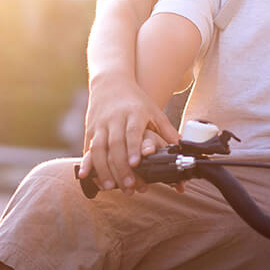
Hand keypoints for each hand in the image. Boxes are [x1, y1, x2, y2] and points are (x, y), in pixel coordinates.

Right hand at [78, 75, 178, 194]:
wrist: (111, 82)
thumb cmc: (137, 101)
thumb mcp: (154, 111)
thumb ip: (167, 130)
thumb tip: (183, 146)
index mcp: (134, 113)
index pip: (132, 132)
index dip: (133, 148)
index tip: (136, 163)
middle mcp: (115, 119)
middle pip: (115, 145)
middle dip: (120, 167)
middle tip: (128, 186)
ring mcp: (100, 124)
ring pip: (98, 149)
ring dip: (103, 169)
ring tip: (109, 187)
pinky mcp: (90, 129)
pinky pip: (88, 148)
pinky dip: (87, 163)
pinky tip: (88, 176)